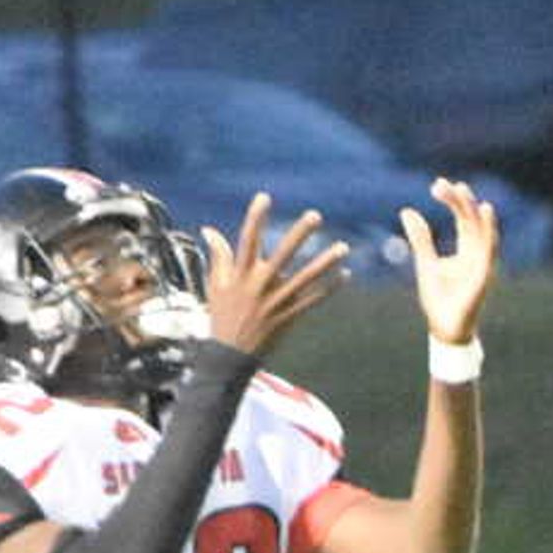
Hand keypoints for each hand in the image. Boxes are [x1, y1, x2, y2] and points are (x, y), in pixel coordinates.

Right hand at [198, 194, 347, 356]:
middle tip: (315, 215)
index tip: (264, 197)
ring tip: (343, 247)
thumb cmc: (221, 315)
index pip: (247, 240)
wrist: (229, 355)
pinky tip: (344, 275)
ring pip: (305, 278)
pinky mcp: (288, 316)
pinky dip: (329, 289)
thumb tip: (208, 230)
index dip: (255, 218)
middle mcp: (259, 285)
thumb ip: (218, 256)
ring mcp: (276, 301)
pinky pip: (313, 300)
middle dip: (299, 234)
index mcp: (240, 275)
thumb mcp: (216, 285)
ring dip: (325, 262)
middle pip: (283, 254)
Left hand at [401, 178, 499, 344]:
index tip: (438, 184)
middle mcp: (478, 253)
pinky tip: (486, 213)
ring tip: (466, 192)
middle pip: (472, 220)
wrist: (444, 328)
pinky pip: (488, 250)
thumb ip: (421, 238)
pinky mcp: (484, 275)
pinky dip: (488, 231)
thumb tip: (407, 210)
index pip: (462, 218)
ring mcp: (483, 264)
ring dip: (475, 211)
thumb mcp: (425, 262)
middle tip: (443, 184)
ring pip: (483, 231)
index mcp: (466, 249)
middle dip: (460, 201)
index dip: (453, 200)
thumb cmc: (438, 298)